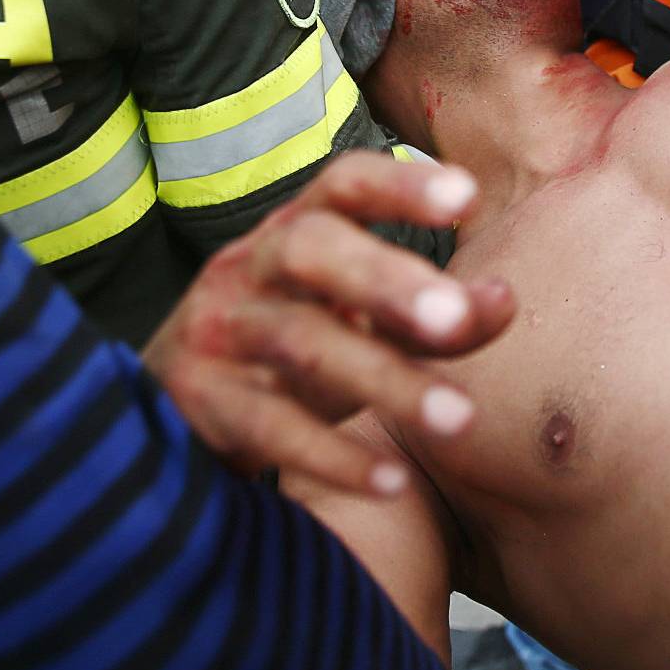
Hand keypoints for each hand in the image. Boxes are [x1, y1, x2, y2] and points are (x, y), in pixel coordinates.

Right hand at [143, 153, 512, 496]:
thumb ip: (432, 320)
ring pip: (297, 340)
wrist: (166, 416)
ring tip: (460, 418)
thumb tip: (503, 300)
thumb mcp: (357, 329)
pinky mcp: (197, 401)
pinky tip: (391, 483)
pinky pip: (267, 425)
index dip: (400, 188)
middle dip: (385, 278)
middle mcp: (246, 268)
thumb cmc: (284, 359)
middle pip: (309, 249)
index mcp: (289, 234)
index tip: (468, 198)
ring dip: (382, 377)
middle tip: (455, 318)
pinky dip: (332, 457)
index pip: (341, 187)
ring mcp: (216, 332)